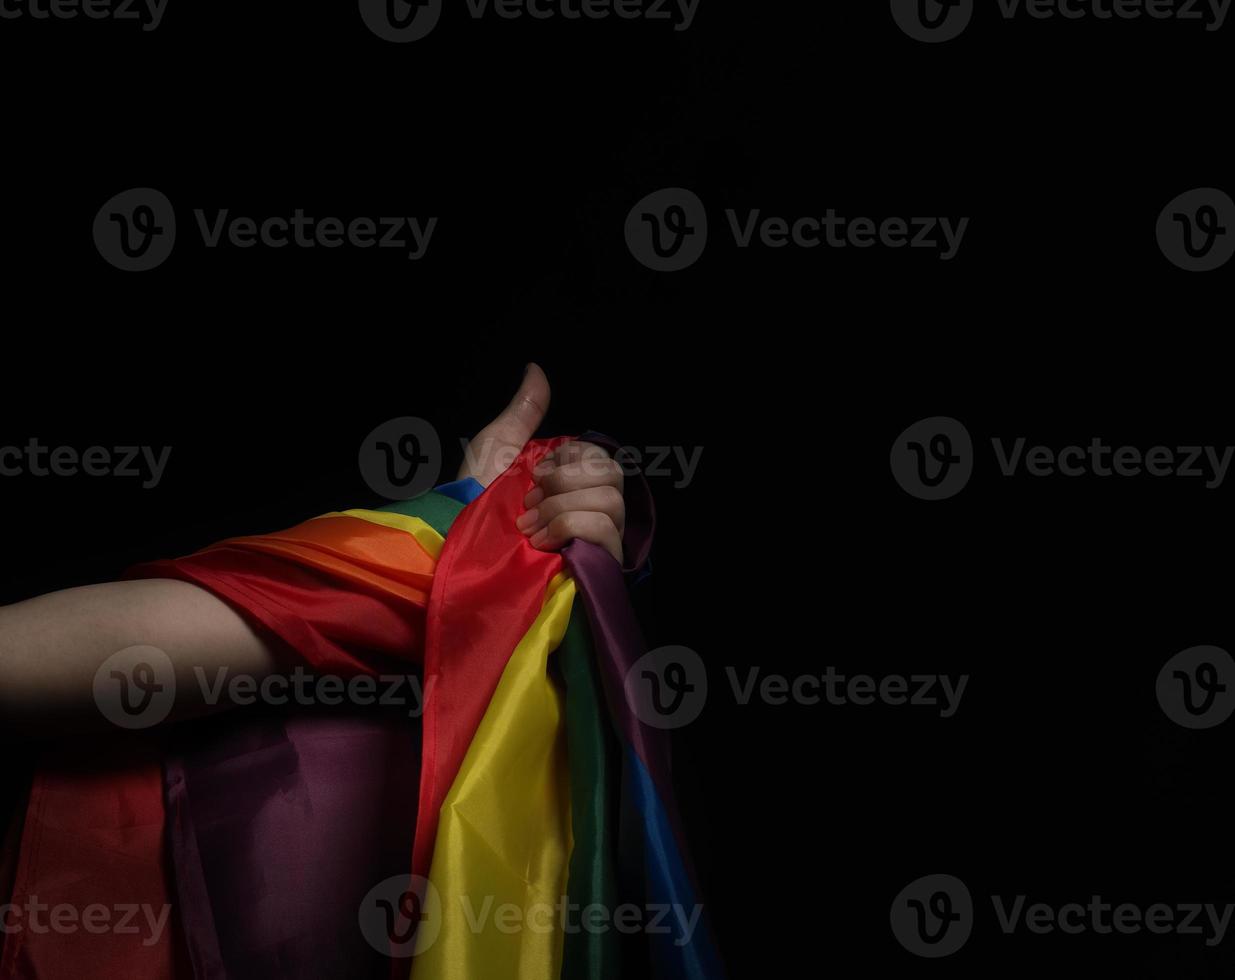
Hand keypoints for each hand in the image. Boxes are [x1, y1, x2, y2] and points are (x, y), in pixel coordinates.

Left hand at [457, 363, 624, 562]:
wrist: (457, 550)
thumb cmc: (472, 502)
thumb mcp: (497, 446)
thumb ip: (524, 411)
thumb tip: (535, 368)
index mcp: (571, 481)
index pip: (600, 455)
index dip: (569, 458)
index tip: (534, 472)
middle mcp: (590, 508)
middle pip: (613, 474)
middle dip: (565, 481)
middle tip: (530, 499)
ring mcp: (597, 540)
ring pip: (612, 501)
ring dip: (561, 506)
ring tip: (529, 525)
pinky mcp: (598, 566)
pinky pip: (606, 530)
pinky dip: (569, 526)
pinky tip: (541, 541)